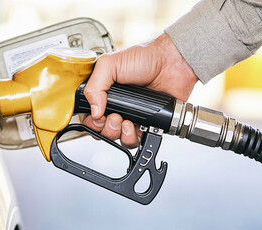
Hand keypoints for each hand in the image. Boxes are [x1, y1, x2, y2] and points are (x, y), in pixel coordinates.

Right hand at [83, 33, 197, 147]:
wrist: (173, 63)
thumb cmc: (145, 57)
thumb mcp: (110, 64)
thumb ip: (94, 86)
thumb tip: (93, 110)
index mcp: (104, 92)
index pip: (88, 113)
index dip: (90, 119)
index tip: (97, 116)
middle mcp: (116, 104)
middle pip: (100, 128)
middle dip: (104, 127)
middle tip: (114, 116)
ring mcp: (130, 115)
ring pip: (116, 137)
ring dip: (117, 133)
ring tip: (125, 121)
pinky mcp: (146, 123)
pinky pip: (134, 140)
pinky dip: (132, 137)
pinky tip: (135, 126)